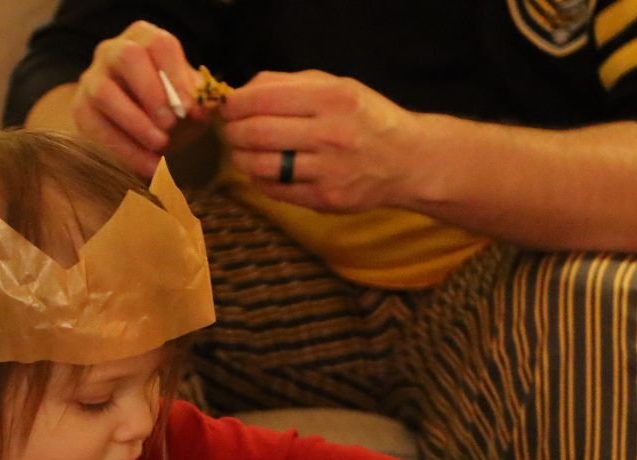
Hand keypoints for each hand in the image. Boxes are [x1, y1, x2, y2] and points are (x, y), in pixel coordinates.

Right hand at [67, 21, 206, 176]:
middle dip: (150, 92)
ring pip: (105, 93)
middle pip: (127, 57)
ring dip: (135, 123)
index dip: (175, 74)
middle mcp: (113, 51)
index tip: (188, 108)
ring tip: (160, 146)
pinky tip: (147, 165)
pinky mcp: (81, 110)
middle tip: (170, 124)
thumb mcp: (187, 101)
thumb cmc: (168, 108)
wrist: (136, 129)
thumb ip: (198, 101)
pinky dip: (125, 150)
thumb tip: (203, 108)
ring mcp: (92, 79)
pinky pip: (96, 127)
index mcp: (144, 39)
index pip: (159, 44)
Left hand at [218, 70, 417, 211]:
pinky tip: (264, 170)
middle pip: (255, 133)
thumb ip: (288, 84)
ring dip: (240, 158)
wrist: (409, 160)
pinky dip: (259, 180)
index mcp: (332, 98)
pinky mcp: (325, 200)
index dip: (234, 105)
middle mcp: (331, 134)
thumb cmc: (364, 118)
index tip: (227, 108)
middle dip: (233, 132)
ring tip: (242, 152)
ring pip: (260, 166)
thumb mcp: (336, 86)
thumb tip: (241, 92)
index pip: (262, 99)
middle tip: (231, 132)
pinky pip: (274, 190)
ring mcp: (328, 170)